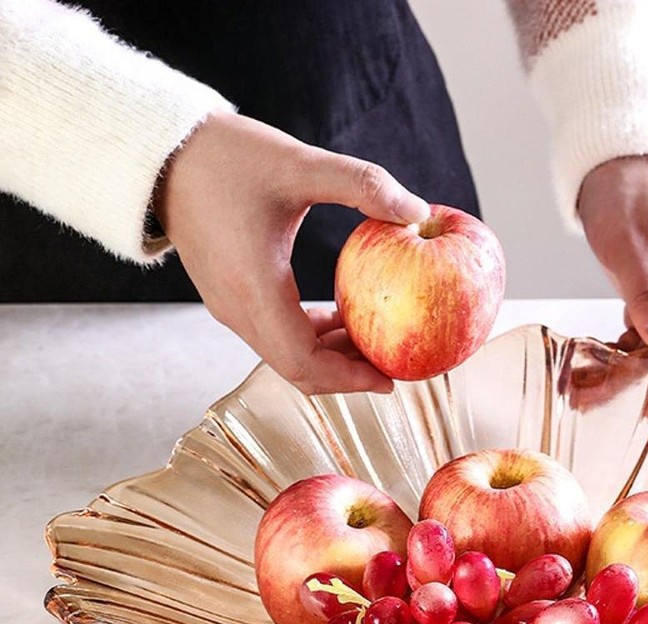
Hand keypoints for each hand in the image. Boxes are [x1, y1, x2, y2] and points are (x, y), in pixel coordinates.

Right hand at [154, 112, 429, 394]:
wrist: (160, 152)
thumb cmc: (226, 155)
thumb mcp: (298, 163)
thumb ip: (361, 184)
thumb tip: (418, 210)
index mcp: (253, 289)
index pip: (303, 362)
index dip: (348, 378)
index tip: (389, 379)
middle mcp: (236, 310)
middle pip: (298, 369)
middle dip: (347, 373)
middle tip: (393, 362)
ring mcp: (228, 307)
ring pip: (286, 355)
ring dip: (330, 355)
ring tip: (375, 339)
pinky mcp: (228, 298)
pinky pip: (275, 335)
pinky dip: (311, 337)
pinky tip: (342, 315)